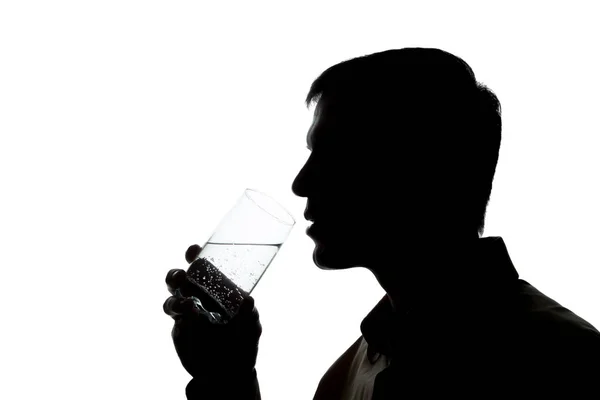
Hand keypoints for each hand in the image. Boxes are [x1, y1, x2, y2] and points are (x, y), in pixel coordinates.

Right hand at [163, 244, 262, 379]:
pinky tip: (189, 318)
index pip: (201, 266)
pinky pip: (175, 319)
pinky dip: (179, 315)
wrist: (231, 372)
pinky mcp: (179, 330)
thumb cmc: (243, 342)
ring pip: (171, 298)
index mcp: (214, 288)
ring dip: (176, 298)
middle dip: (175, 275)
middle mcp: (198, 297)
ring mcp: (186, 314)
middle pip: (178, 279)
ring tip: (189, 305)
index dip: (194, 255)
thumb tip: (248, 299)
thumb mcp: (251, 328)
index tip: (193, 250)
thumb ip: (249, 315)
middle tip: (182, 278)